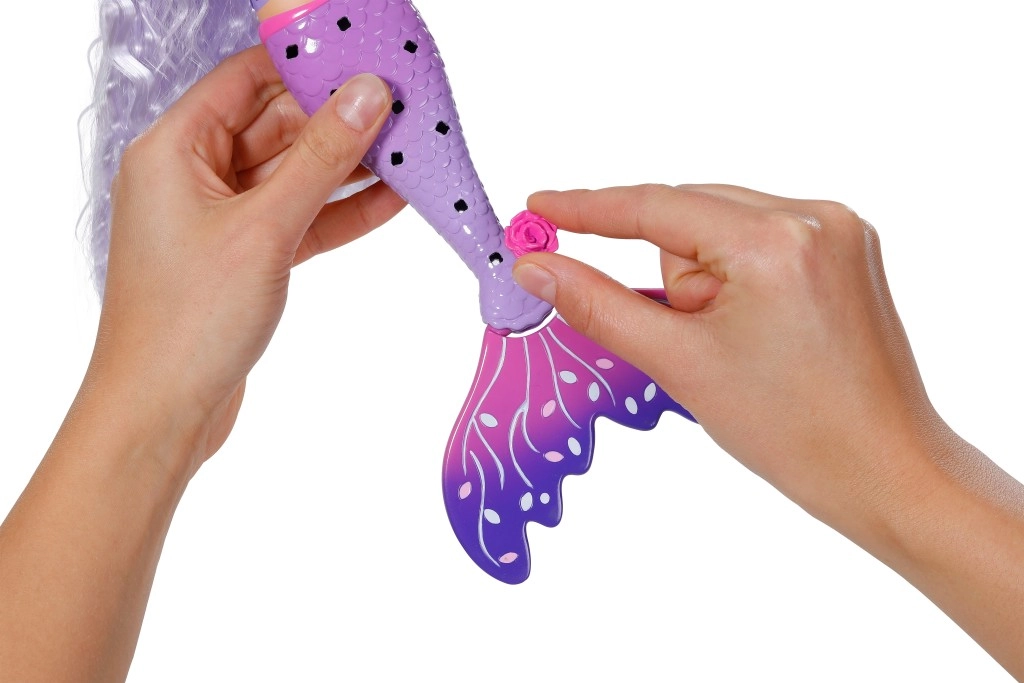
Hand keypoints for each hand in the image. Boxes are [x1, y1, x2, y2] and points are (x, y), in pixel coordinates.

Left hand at [91, 47, 404, 475]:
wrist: (164, 412)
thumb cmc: (187, 322)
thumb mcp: (265, 227)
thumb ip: (321, 158)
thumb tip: (366, 96)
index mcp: (174, 150)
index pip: (245, 79)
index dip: (304, 66)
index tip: (363, 61)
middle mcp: (193, 177)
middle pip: (276, 126)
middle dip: (339, 120)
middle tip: (402, 110)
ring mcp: (221, 219)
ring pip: (295, 174)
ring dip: (349, 167)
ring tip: (410, 150)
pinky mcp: (246, 256)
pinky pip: (301, 217)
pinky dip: (341, 211)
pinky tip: (392, 199)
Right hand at [512, 184, 1023, 677]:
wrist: (886, 472)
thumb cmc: (795, 431)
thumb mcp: (680, 365)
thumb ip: (598, 305)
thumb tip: (539, 267)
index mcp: (775, 241)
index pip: (655, 206)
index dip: (587, 208)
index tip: (539, 207)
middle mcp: (815, 217)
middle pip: (689, 217)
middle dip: (672, 278)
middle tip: (686, 339)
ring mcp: (838, 229)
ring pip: (721, 230)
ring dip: (704, 282)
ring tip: (735, 348)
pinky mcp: (847, 248)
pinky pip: (758, 241)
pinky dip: (734, 279)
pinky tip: (755, 333)